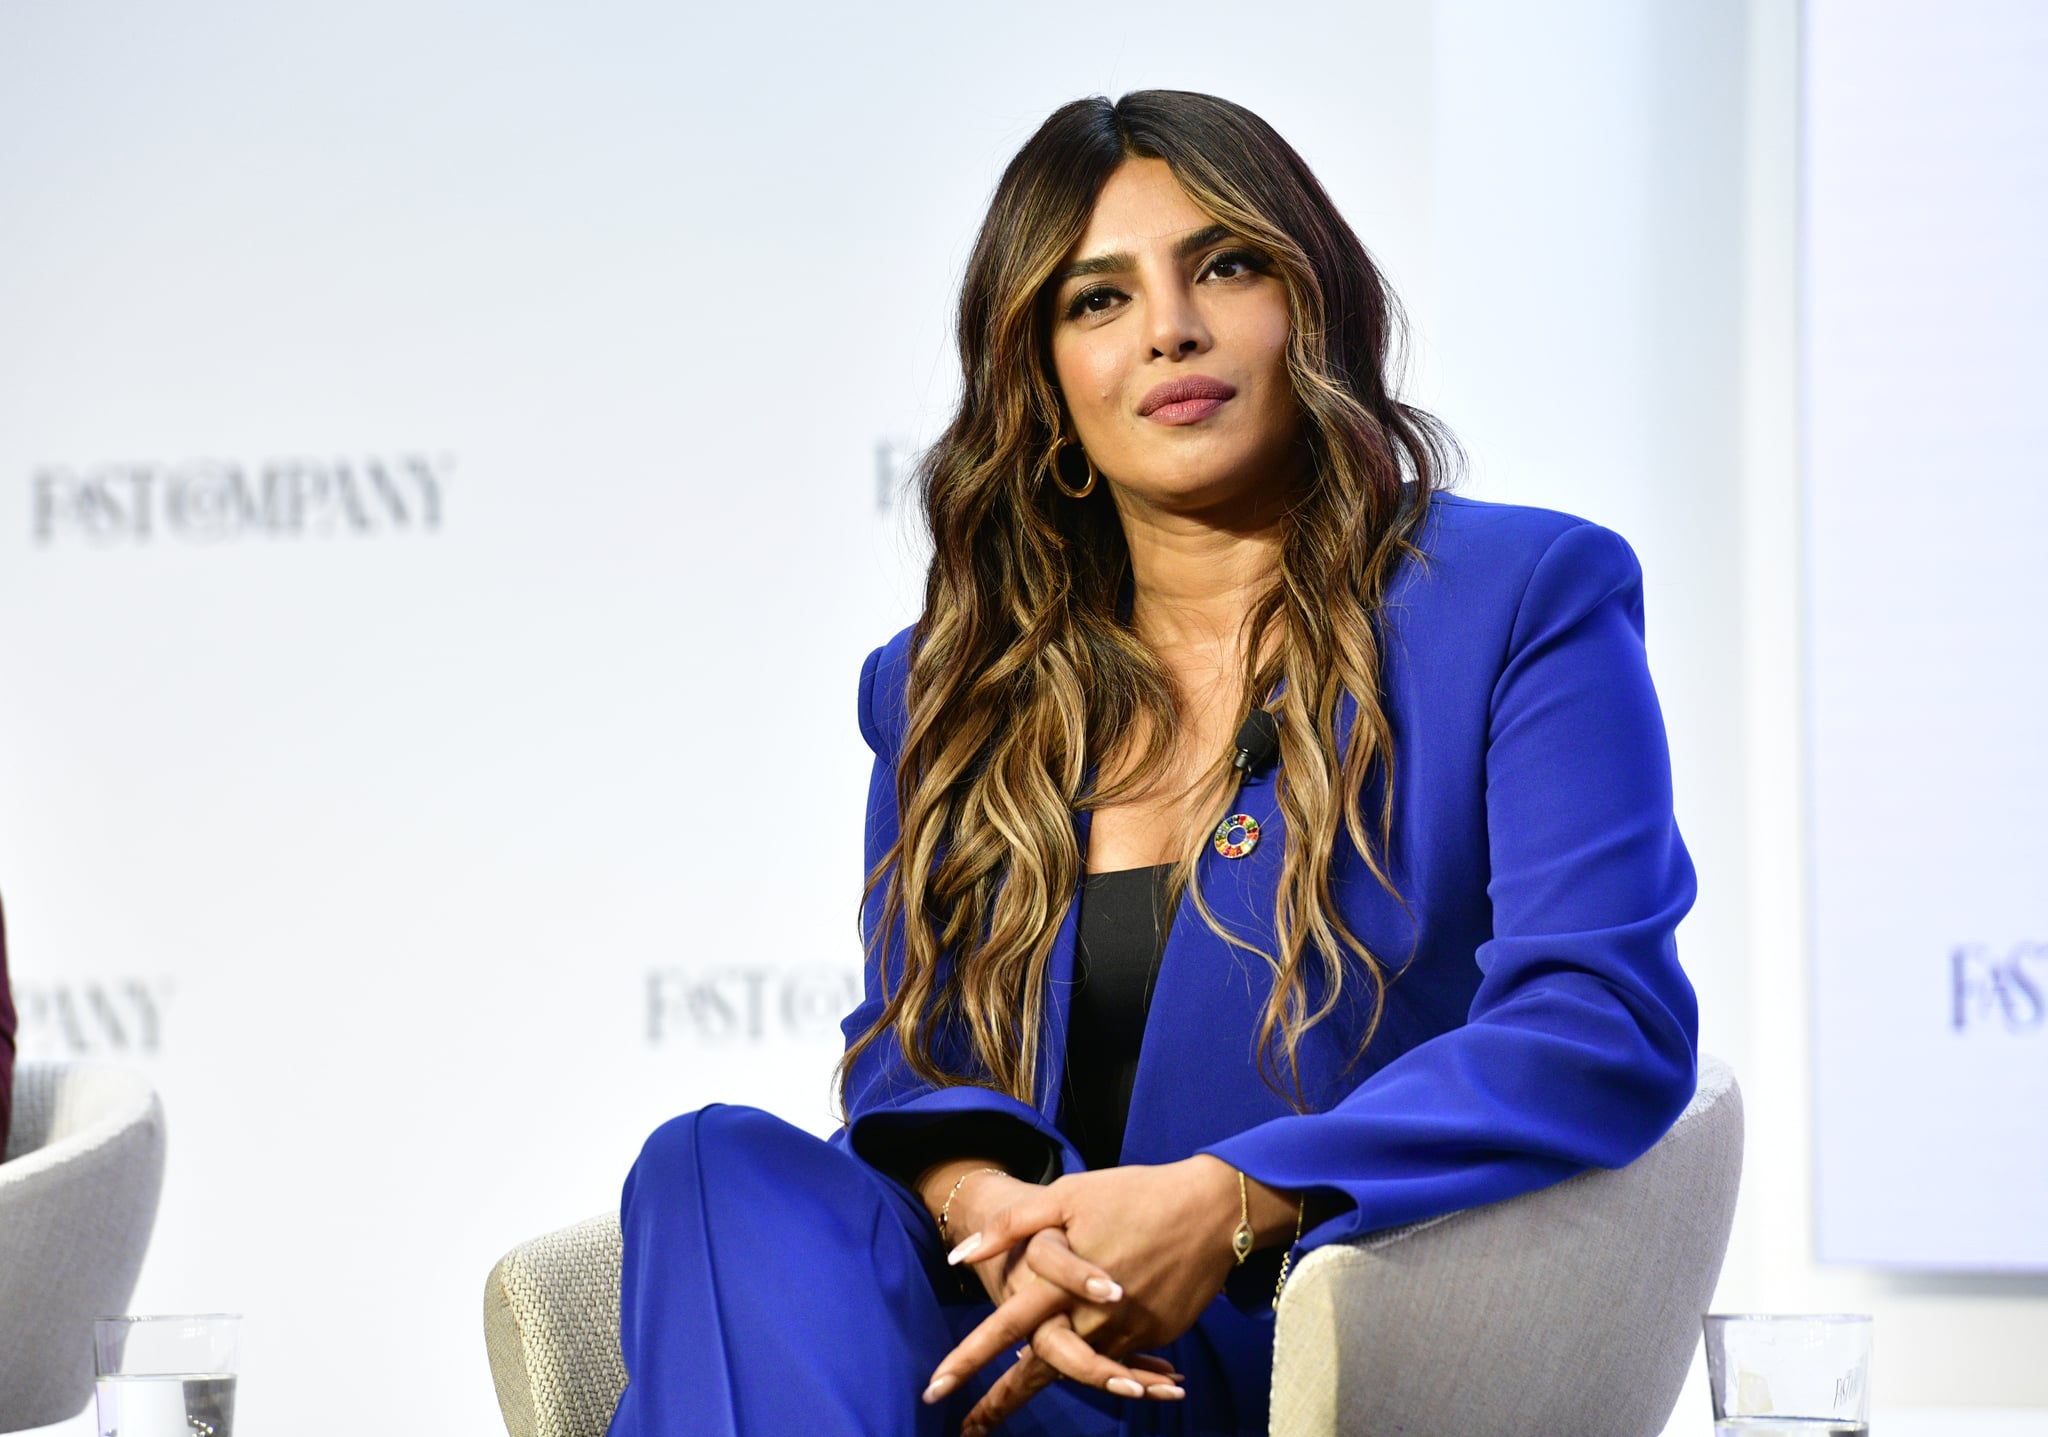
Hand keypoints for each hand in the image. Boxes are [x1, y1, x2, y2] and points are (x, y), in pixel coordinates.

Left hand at [930, 1156, 1290, 1426]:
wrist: (1212, 1210)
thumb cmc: (1134, 1195)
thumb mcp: (1067, 1196)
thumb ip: (1013, 1225)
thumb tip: (960, 1255)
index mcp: (1061, 1284)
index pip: (1005, 1329)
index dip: (968, 1360)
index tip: (935, 1389)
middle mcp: (1091, 1317)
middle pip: (1039, 1369)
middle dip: (1001, 1401)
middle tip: (970, 1427)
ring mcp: (1126, 1331)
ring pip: (1080, 1371)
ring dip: (1047, 1387)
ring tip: (1007, 1409)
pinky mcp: (1155, 1333)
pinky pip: (1120, 1361)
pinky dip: (1105, 1371)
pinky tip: (1092, 1376)